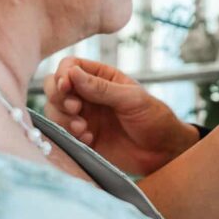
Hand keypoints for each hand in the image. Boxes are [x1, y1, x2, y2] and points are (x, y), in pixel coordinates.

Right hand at [43, 57, 197, 174]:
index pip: (71, 66)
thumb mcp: (132, 99)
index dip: (63, 74)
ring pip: (55, 110)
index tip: (66, 86)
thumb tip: (72, 73)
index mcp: (102, 77)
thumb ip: (102, 88)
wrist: (163, 152)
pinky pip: (62, 133)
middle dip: (58, 97)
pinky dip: (69, 135)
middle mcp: (89, 95)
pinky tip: (88, 139)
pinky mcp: (82, 137)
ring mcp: (84, 116)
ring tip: (83, 128)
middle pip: (55, 87)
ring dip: (63, 119)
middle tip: (76, 109)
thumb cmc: (154, 119)